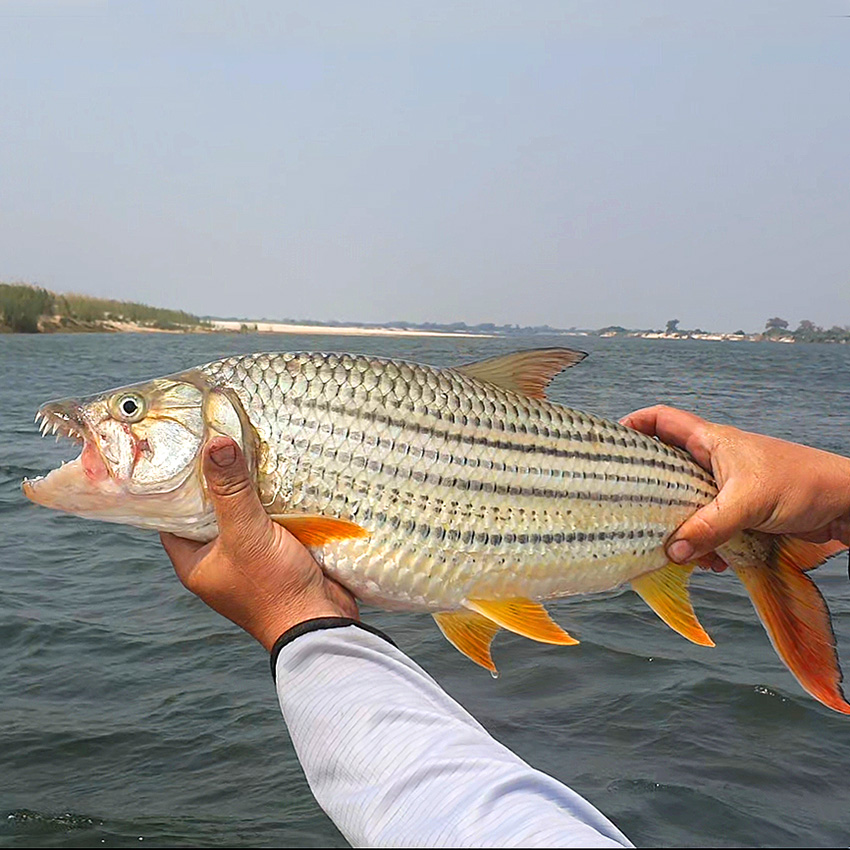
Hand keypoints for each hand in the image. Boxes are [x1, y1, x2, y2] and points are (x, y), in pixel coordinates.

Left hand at [161, 437, 357, 649]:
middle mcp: (219, 561)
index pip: (174, 517)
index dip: (177, 486)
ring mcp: (251, 559)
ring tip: (255, 450)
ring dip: (253, 490)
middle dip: (222, 481)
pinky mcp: (281, 555)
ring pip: (246, 514)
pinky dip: (278, 502)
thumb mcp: (246, 533)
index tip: (186, 453)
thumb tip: (215, 443)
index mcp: (196, 562)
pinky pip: (274, 521)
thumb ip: (231, 490)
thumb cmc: (273, 587)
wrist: (319, 621)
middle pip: (213, 511)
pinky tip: (285, 476)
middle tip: (225, 442)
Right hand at [620, 405, 849, 565]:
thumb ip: (708, 526)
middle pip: (666, 467)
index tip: (611, 444)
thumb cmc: (800, 483)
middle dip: (649, 489)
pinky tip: (708, 561)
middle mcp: (713, 460)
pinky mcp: (739, 511)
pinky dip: (704, 543)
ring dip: (678, 525)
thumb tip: (672, 552)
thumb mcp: (748, 502)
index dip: (634, 425)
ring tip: (672, 545)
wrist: (846, 504)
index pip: (661, 420)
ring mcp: (725, 487)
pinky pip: (708, 526)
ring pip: (686, 502)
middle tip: (629, 507)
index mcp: (710, 441)